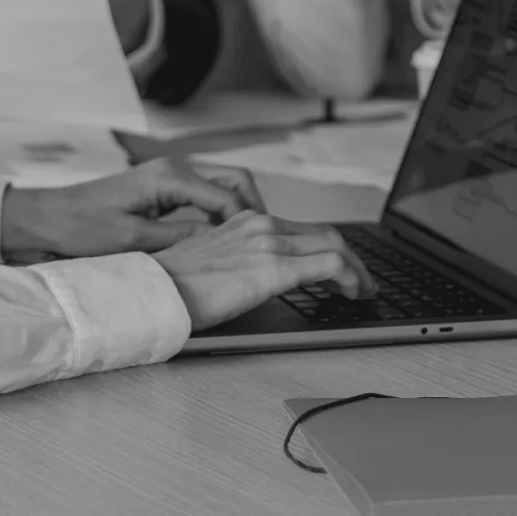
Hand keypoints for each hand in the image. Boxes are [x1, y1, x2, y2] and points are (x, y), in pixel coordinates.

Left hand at [1, 158, 261, 262]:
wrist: (48, 219)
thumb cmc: (81, 227)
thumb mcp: (133, 240)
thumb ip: (180, 238)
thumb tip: (221, 243)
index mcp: (169, 178)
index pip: (228, 196)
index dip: (248, 224)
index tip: (260, 249)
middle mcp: (174, 170)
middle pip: (235, 181)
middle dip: (252, 211)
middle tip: (260, 244)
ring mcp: (169, 178)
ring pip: (223, 188)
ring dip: (237, 213)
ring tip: (244, 246)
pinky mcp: (162, 190)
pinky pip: (204, 198)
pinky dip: (218, 216)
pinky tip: (218, 243)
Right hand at [151, 210, 376, 330]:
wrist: (153, 291)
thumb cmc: (170, 286)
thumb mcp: (209, 264)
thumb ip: (236, 263)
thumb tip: (251, 280)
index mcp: (244, 222)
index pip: (300, 230)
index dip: (328, 249)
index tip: (338, 270)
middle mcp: (260, 224)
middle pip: (324, 235)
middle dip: (351, 259)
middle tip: (361, 282)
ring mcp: (269, 243)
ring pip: (334, 245)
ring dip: (356, 269)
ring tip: (363, 290)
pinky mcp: (274, 267)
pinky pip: (330, 265)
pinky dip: (350, 277)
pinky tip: (353, 293)